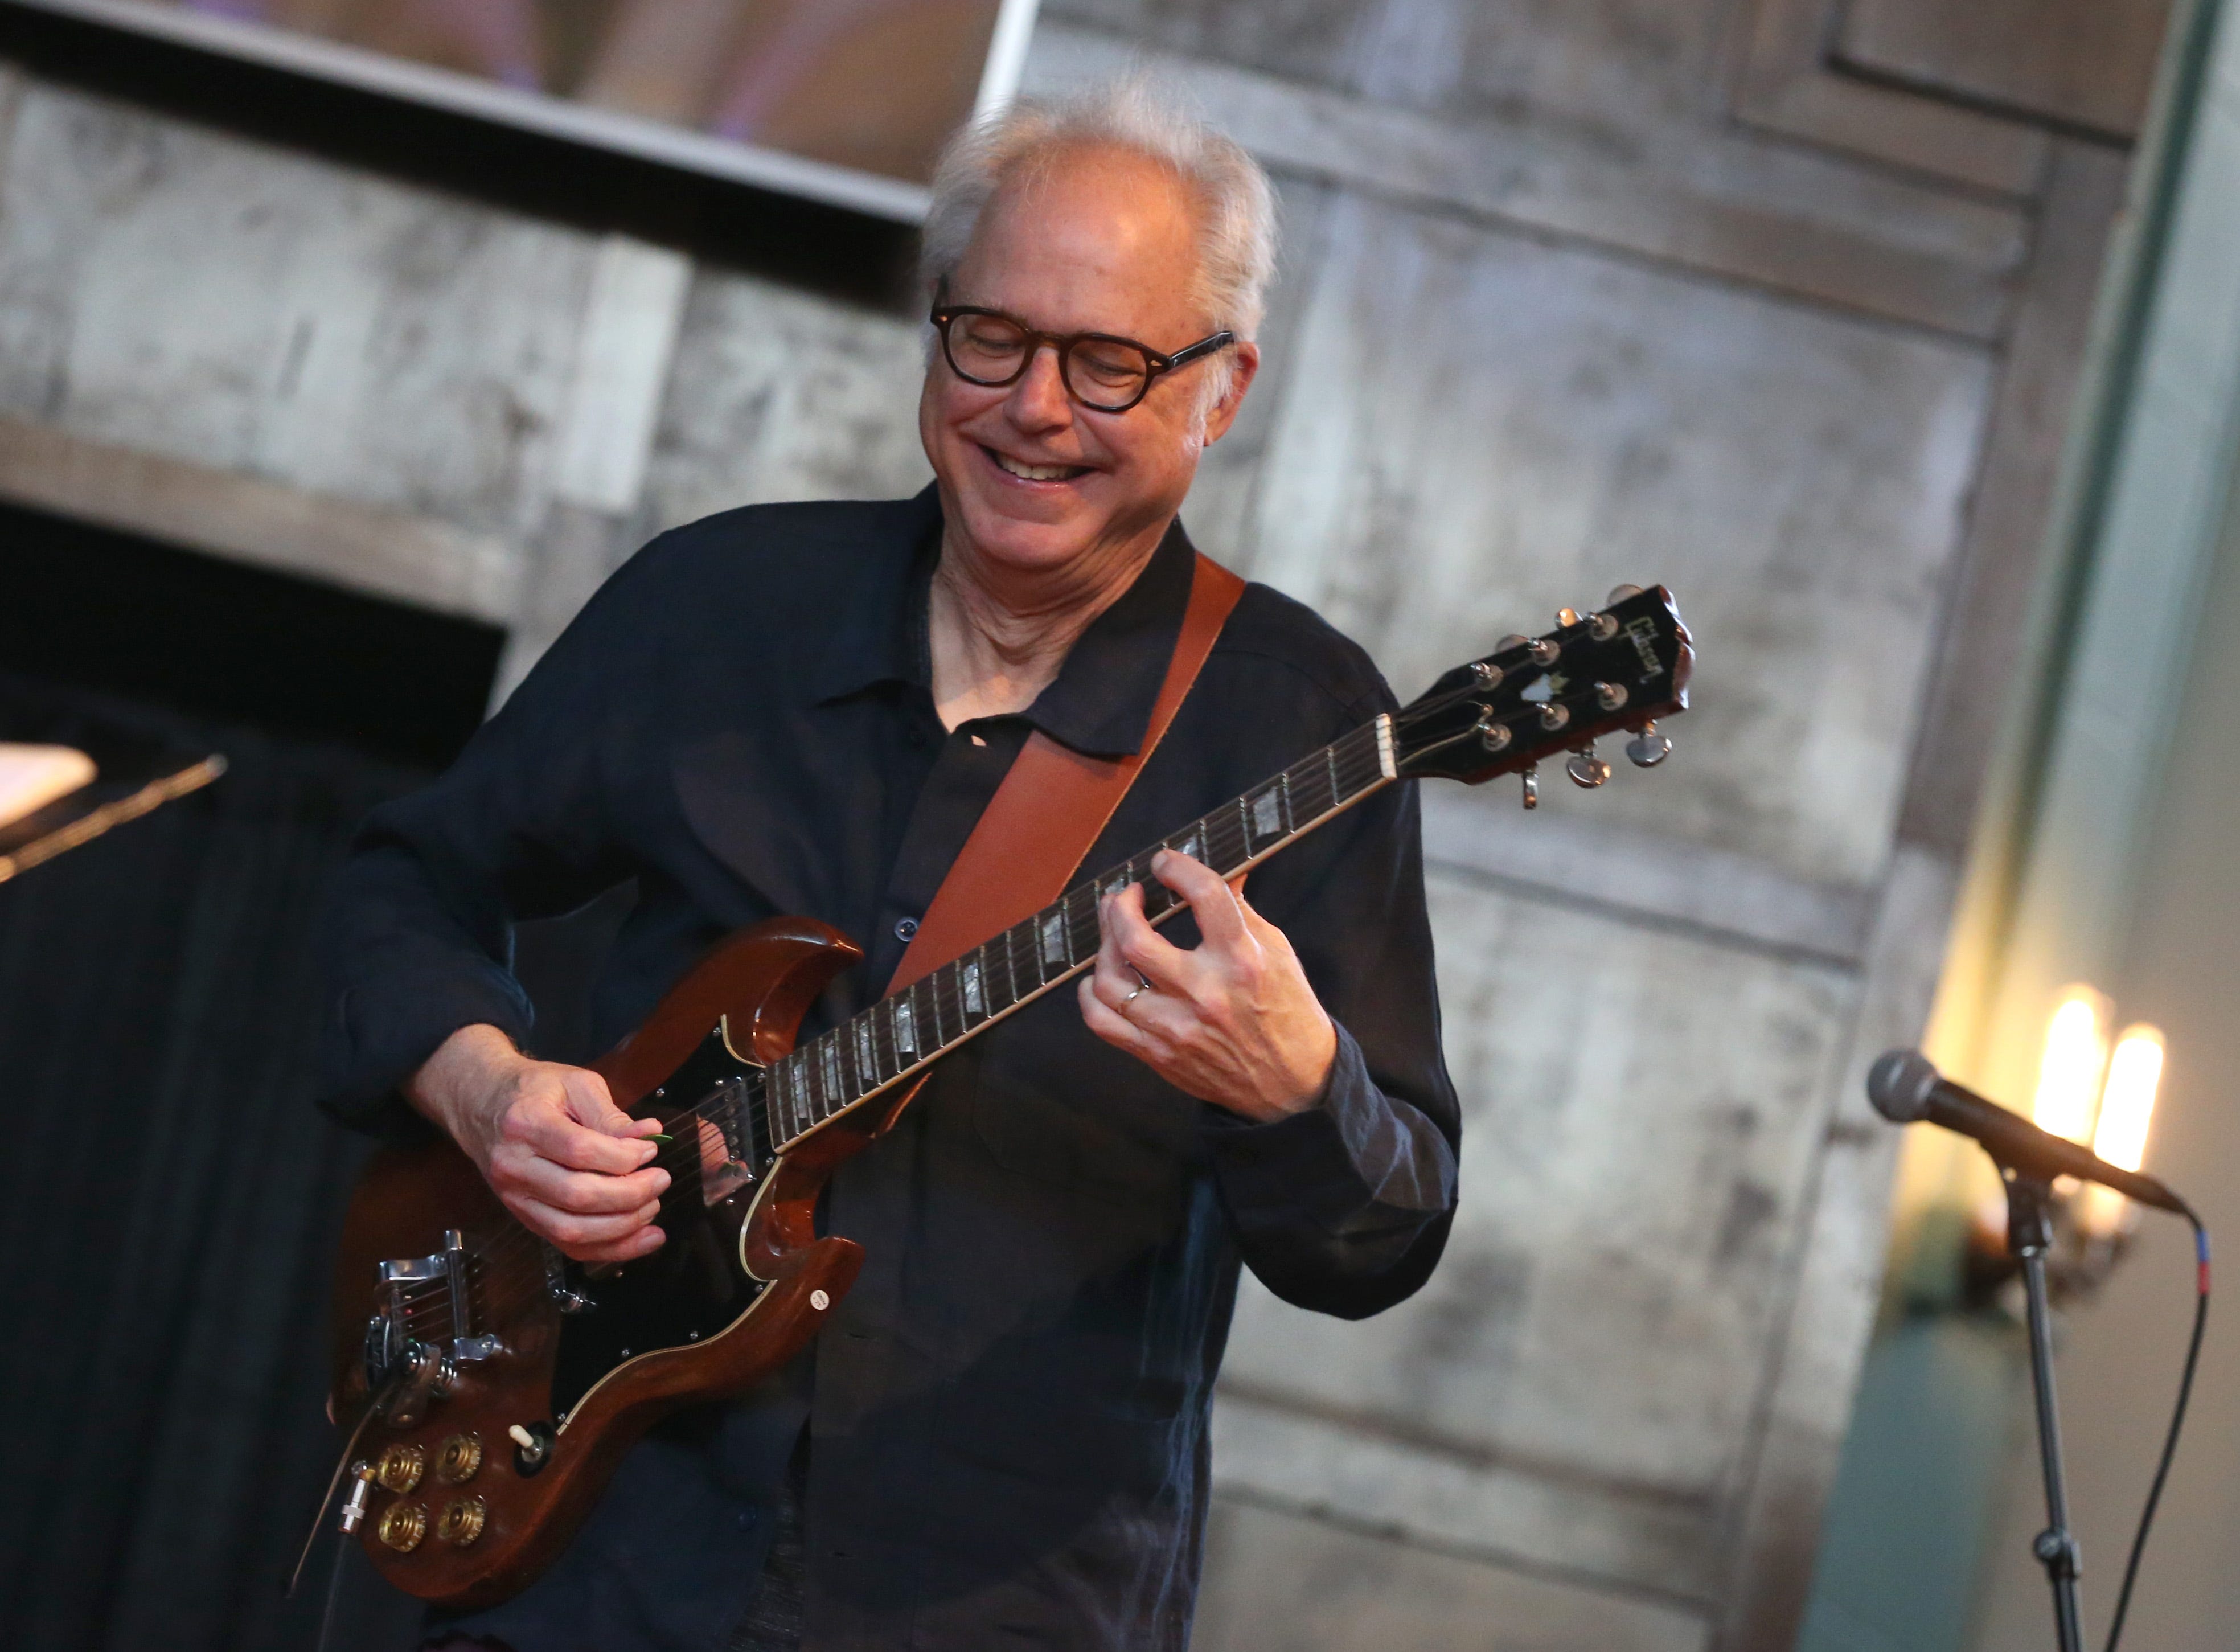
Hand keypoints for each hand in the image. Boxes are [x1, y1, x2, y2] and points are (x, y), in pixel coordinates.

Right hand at [407, 1023, 669, 1262]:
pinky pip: (567, 1245)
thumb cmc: (535, 1091)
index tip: (651, 1151)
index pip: (580, 1151)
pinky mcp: (524, 1217)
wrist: (482, 1104)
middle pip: (577, 1196)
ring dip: (622, 1227)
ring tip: (653, 1206)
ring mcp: (515, 1197)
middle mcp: (514, 1166)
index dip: (623, 1157)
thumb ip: (611, 1114)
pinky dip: (609, 1249)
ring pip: (571, 1230)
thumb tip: (650, 1135)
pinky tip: (642, 1238)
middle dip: (630, 1194)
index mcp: (525, 1124)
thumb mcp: (575, 1084)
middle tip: (661, 1180)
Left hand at [1078, 850, 1336, 1121]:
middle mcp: (1207, 993)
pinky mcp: (1160, 1054)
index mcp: (1243, 960)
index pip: (1204, 895)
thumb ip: (1241, 910)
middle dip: (1121, 906)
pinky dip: (1091, 994)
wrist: (1292, 1085)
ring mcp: (1178, 1028)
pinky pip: (1103, 1021)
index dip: (1177, 867)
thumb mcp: (1278, 951)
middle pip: (1136, 940)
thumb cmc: (1287, 1010)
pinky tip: (1100, 977)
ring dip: (1103, 945)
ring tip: (1113, 931)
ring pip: (1110, 980)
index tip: (1165, 862)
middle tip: (1126, 896)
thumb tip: (1222, 869)